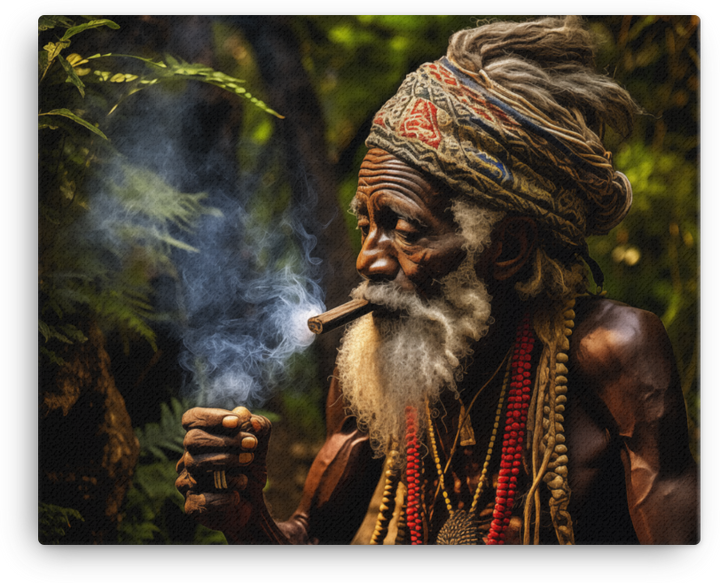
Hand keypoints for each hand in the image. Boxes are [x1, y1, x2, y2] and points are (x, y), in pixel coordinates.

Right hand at [175, 406, 270, 536]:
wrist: (254, 500)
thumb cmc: (250, 465)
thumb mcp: (261, 442)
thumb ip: (260, 426)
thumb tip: (251, 420)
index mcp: (202, 436)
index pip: (192, 418)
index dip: (211, 417)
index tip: (236, 422)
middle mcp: (189, 457)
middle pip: (193, 439)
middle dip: (225, 440)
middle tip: (251, 444)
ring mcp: (187, 482)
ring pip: (195, 465)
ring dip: (226, 463)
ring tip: (247, 463)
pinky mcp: (192, 505)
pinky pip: (200, 499)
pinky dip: (222, 497)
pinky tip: (236, 495)